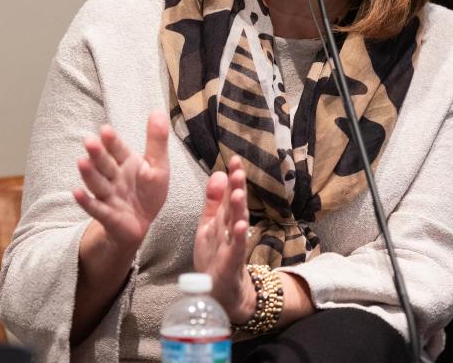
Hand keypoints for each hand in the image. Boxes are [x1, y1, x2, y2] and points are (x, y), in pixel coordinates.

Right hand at [73, 111, 169, 249]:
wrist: (141, 223)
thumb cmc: (148, 192)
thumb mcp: (158, 166)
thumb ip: (156, 140)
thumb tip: (157, 110)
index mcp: (125, 162)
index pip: (118, 149)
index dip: (112, 141)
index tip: (106, 130)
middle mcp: (113, 176)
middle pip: (104, 164)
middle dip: (97, 154)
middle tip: (89, 141)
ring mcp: (108, 195)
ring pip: (97, 183)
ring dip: (89, 174)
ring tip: (81, 162)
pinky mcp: (107, 215)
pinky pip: (96, 208)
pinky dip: (86, 202)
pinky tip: (77, 193)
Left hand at [194, 156, 257, 323]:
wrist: (221, 293)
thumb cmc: (215, 258)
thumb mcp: (209, 226)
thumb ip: (213, 202)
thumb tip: (218, 173)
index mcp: (223, 220)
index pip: (228, 195)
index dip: (232, 178)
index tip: (234, 160)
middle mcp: (231, 230)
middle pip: (235, 206)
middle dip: (237, 187)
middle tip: (238, 169)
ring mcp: (233, 246)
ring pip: (237, 224)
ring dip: (238, 209)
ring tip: (238, 192)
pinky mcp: (232, 263)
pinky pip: (237, 248)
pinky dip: (240, 237)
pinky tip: (242, 225)